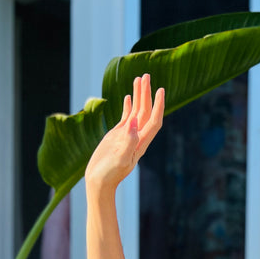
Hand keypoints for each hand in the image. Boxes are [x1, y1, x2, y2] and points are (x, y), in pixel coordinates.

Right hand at [85, 73, 164, 192]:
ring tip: (139, 78)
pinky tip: (129, 96)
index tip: (160, 90)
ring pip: (136, 112)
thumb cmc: (109, 174)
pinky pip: (126, 117)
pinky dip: (129, 106)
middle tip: (146, 75)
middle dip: (147, 94)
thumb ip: (128, 140)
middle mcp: (137, 137)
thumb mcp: (119, 158)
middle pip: (146, 112)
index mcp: (140, 143)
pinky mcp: (117, 136)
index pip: (154, 121)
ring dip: (139, 96)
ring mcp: (127, 136)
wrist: (99, 183)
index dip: (159, 105)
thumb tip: (134, 121)